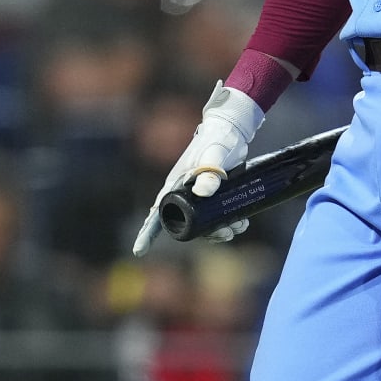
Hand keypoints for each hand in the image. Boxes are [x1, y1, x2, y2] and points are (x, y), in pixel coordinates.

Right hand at [132, 82, 263, 255]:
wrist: (231, 130)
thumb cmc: (217, 139)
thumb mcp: (214, 155)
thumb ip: (210, 171)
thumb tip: (203, 192)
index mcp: (175, 185)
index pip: (156, 214)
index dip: (147, 233)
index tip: (139, 250)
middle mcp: (183, 193)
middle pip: (186, 223)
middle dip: (205, 234)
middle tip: (226, 234)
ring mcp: (198, 195)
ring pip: (204, 222)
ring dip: (219, 229)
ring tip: (239, 226)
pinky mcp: (213, 194)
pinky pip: (215, 215)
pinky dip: (226, 221)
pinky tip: (241, 222)